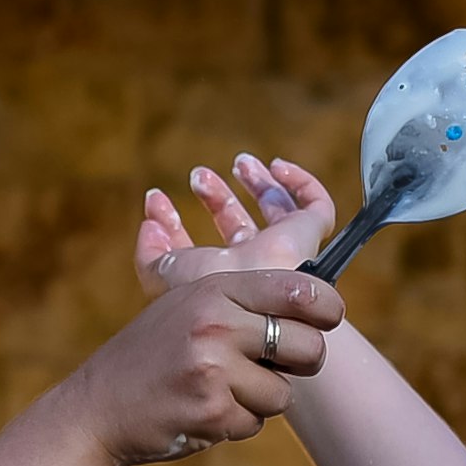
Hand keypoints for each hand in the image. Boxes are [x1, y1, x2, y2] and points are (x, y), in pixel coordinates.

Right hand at [65, 267, 343, 465]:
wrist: (98, 406)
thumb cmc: (154, 354)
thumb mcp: (190, 306)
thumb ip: (244, 302)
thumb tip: (316, 306)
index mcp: (216, 288)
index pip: (300, 290)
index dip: (327, 308)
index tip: (327, 320)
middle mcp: (217, 323)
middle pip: (307, 345)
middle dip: (302, 362)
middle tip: (278, 366)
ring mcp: (214, 368)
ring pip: (284, 392)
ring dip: (262, 399)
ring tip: (222, 389)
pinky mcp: (212, 410)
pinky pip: (257, 422)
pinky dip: (238, 422)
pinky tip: (205, 410)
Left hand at [135, 153, 335, 291]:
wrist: (255, 303)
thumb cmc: (209, 292)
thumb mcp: (165, 276)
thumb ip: (151, 255)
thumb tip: (149, 227)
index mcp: (219, 282)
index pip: (197, 251)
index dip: (175, 225)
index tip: (154, 198)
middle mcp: (253, 268)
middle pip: (238, 229)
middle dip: (218, 199)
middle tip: (198, 175)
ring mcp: (284, 253)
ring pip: (277, 215)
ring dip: (258, 184)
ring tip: (240, 162)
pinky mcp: (308, 236)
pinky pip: (316, 207)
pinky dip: (301, 184)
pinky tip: (278, 167)